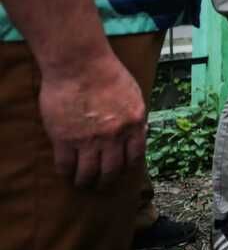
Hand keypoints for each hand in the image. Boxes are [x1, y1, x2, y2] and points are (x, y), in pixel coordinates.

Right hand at [38, 50, 147, 186]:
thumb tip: (140, 130)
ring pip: (88, 173)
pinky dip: (66, 173)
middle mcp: (115, 136)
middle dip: (106, 181)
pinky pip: (66, 165)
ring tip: (82, 183)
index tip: (121, 171)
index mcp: (134, 123)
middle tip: (101, 185)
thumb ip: (135, 115)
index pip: (135, 156)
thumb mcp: (133, 94)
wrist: (80, 64)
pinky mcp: (65, 139)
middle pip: (112, 170)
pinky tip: (66, 173)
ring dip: (85, 181)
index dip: (127, 167)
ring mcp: (89, 139)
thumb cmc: (107, 72)